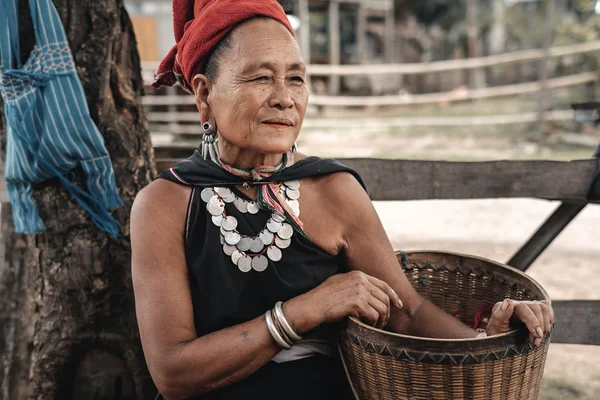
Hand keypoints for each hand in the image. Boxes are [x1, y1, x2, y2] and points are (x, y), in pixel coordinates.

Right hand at [284, 271, 402, 332]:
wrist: (312, 305)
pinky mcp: (357, 303)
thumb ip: (354, 284)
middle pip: (384, 297)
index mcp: (358, 274)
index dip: (393, 295)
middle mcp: (361, 280)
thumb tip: (368, 292)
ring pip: (382, 307)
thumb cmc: (323, 297)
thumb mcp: (340, 283)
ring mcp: (360, 291)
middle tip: (383, 322)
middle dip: (387, 312)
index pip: (383, 284)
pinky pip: (374, 315)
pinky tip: (368, 326)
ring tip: (375, 326)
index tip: (398, 304)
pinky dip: (373, 323)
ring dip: (381, 320)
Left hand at [486, 299, 554, 345]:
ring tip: (539, 338)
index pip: (522, 308)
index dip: (532, 321)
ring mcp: (526, 306)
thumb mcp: (496, 329)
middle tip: (536, 342)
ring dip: (545, 324)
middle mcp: (516, 304)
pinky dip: (549, 319)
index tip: (537, 333)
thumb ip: (500, 315)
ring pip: (543, 307)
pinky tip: (544, 331)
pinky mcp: (534, 310)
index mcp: (504, 307)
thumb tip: (508, 301)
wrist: (501, 341)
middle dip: (539, 326)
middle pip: (535, 308)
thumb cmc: (498, 336)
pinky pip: (546, 308)